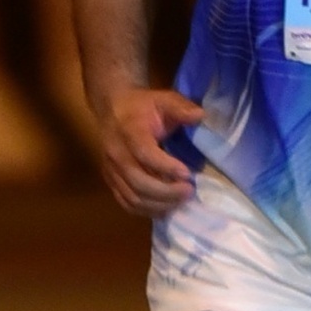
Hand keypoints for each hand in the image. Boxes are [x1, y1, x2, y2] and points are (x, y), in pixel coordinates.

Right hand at [94, 84, 201, 217]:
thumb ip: (181, 107)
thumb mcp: (163, 99)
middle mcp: (116, 154)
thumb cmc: (142, 107)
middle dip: (167, 192)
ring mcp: (111, 170)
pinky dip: (146, 210)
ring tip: (181, 201)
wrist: (113, 109)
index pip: (145, 154)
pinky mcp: (110, 181)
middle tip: (189, 191)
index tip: (187, 173)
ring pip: (132, 197)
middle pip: (138, 182)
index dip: (166, 167)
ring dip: (159, 204)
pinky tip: (165, 208)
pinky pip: (126, 203)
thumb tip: (200, 116)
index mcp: (129, 131)